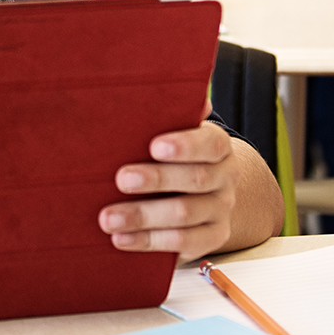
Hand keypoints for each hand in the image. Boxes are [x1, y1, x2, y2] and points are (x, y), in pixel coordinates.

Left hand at [99, 119, 245, 260]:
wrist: (203, 191)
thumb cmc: (174, 154)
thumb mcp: (173, 131)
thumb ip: (168, 114)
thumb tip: (162, 90)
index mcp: (218, 146)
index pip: (210, 143)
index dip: (184, 145)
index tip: (154, 146)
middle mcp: (225, 178)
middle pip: (196, 180)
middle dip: (156, 179)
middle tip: (121, 179)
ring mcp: (220, 210)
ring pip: (184, 215)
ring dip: (143, 217)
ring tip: (108, 218)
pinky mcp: (212, 238)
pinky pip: (183, 244)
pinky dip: (149, 242)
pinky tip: (121, 239)